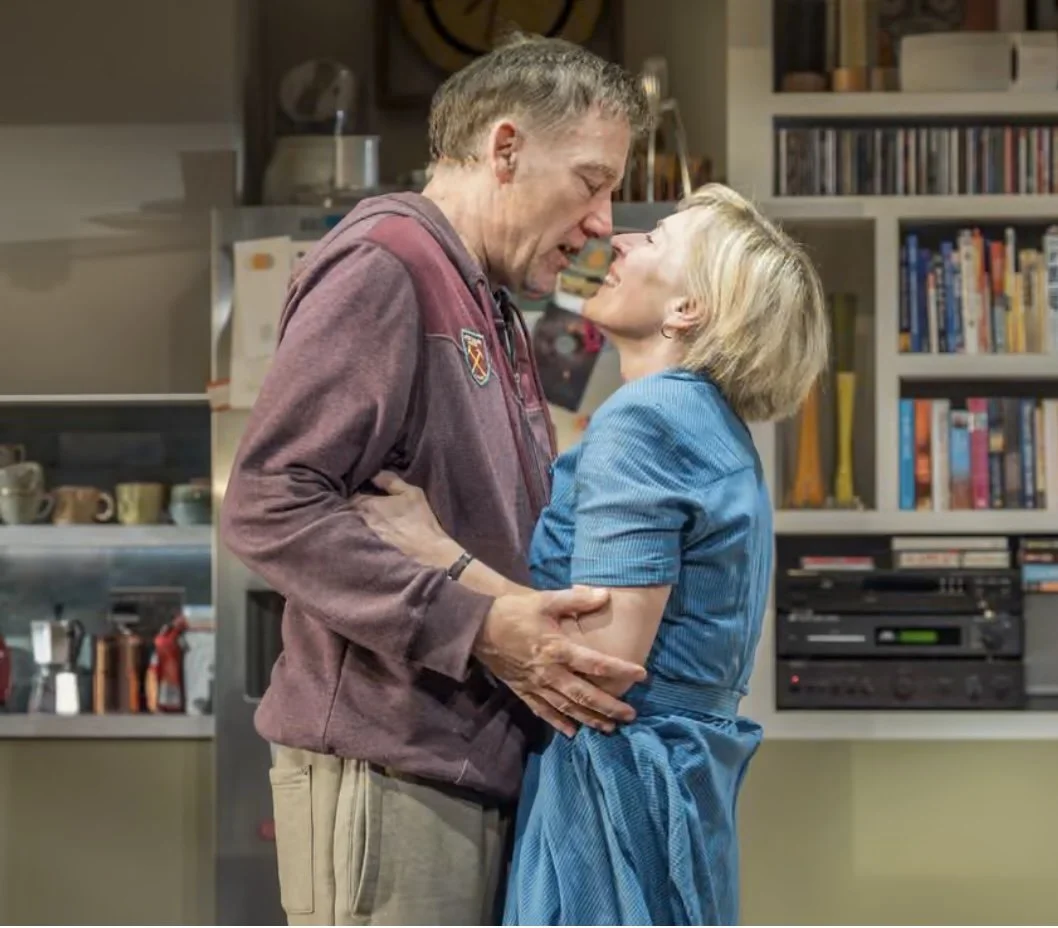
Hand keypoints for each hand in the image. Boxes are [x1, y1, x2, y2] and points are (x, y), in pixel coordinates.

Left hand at [349, 471, 453, 565]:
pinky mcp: (366, 553)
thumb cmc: (420, 521)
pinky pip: (359, 540)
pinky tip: (372, 537)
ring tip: (371, 523)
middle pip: (350, 512)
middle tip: (368, 509)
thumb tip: (375, 474)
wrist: (427, 552)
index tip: (366, 494)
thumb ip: (391, 481)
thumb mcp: (412, 493)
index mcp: (369, 505)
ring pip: (354, 526)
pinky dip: (362, 537)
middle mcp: (361, 521)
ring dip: (359, 523)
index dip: (359, 494)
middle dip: (356, 509)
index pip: (353, 496)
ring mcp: (362, 538)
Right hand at [475, 587, 646, 736]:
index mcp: (557, 649)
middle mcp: (549, 672)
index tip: (641, 675)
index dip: (620, 670)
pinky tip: (572, 732)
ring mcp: (535, 685)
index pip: (595, 663)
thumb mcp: (545, 600)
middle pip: (585, 694)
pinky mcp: (523, 691)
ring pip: (567, 708)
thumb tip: (606, 594)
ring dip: (589, 719)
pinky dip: (558, 722)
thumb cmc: (513, 611)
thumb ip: (576, 599)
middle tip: (631, 716)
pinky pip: (543, 711)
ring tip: (610, 728)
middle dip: (609, 707)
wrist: (478, 628)